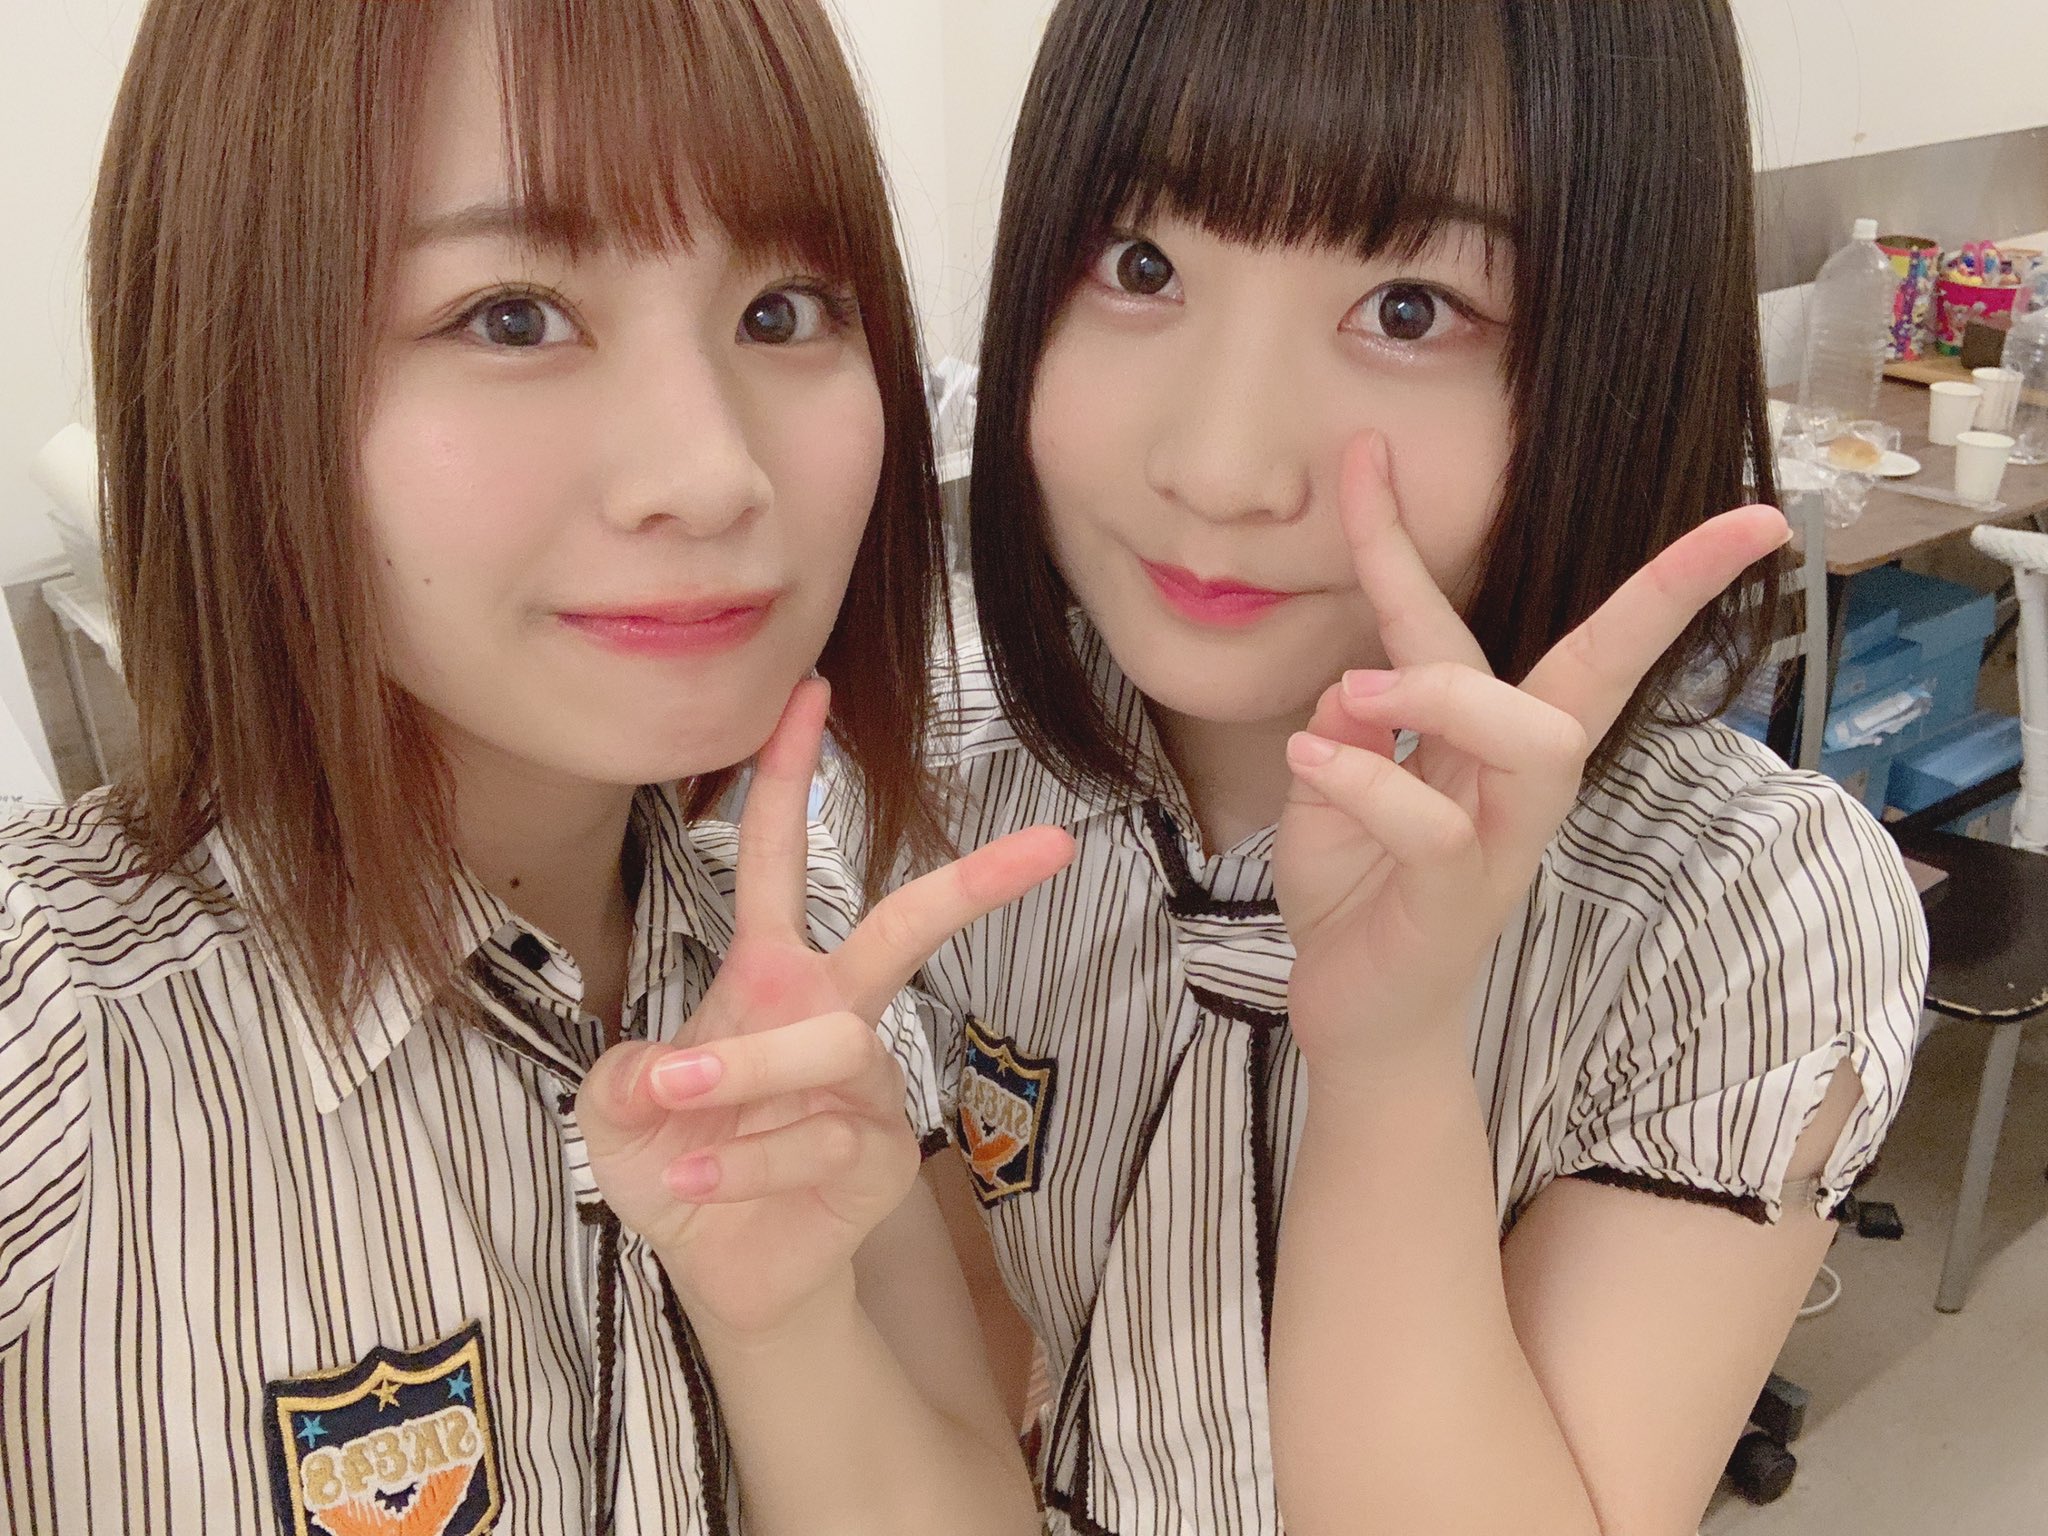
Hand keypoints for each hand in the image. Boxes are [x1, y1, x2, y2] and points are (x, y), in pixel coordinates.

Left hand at [579, 679, 1074, 1338]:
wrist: (720, 1268)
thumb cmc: (672, 1159)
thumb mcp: (615, 1108)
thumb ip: (625, 1073)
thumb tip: (674, 1068)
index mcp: (766, 972)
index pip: (774, 856)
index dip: (786, 773)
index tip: (811, 692)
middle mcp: (829, 1011)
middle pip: (904, 929)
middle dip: (975, 884)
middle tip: (1053, 842)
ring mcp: (865, 1080)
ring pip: (825, 1045)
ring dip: (737, 1077)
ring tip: (673, 1112)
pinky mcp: (880, 1152)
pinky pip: (819, 1138)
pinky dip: (739, 1162)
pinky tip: (695, 1183)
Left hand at [1274, 432, 1789, 1079]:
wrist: (1357, 1017)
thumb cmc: (1359, 891)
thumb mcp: (1331, 782)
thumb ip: (1350, 722)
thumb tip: (1361, 679)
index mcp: (1497, 739)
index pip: (1581, 641)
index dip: (1651, 577)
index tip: (1755, 514)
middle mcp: (1522, 782)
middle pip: (1597, 672)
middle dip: (1652, 596)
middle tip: (1523, 540)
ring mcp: (1502, 843)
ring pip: (1537, 741)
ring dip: (1441, 691)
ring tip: (1360, 689)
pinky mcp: (1460, 900)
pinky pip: (1434, 827)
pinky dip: (1364, 779)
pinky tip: (1308, 759)